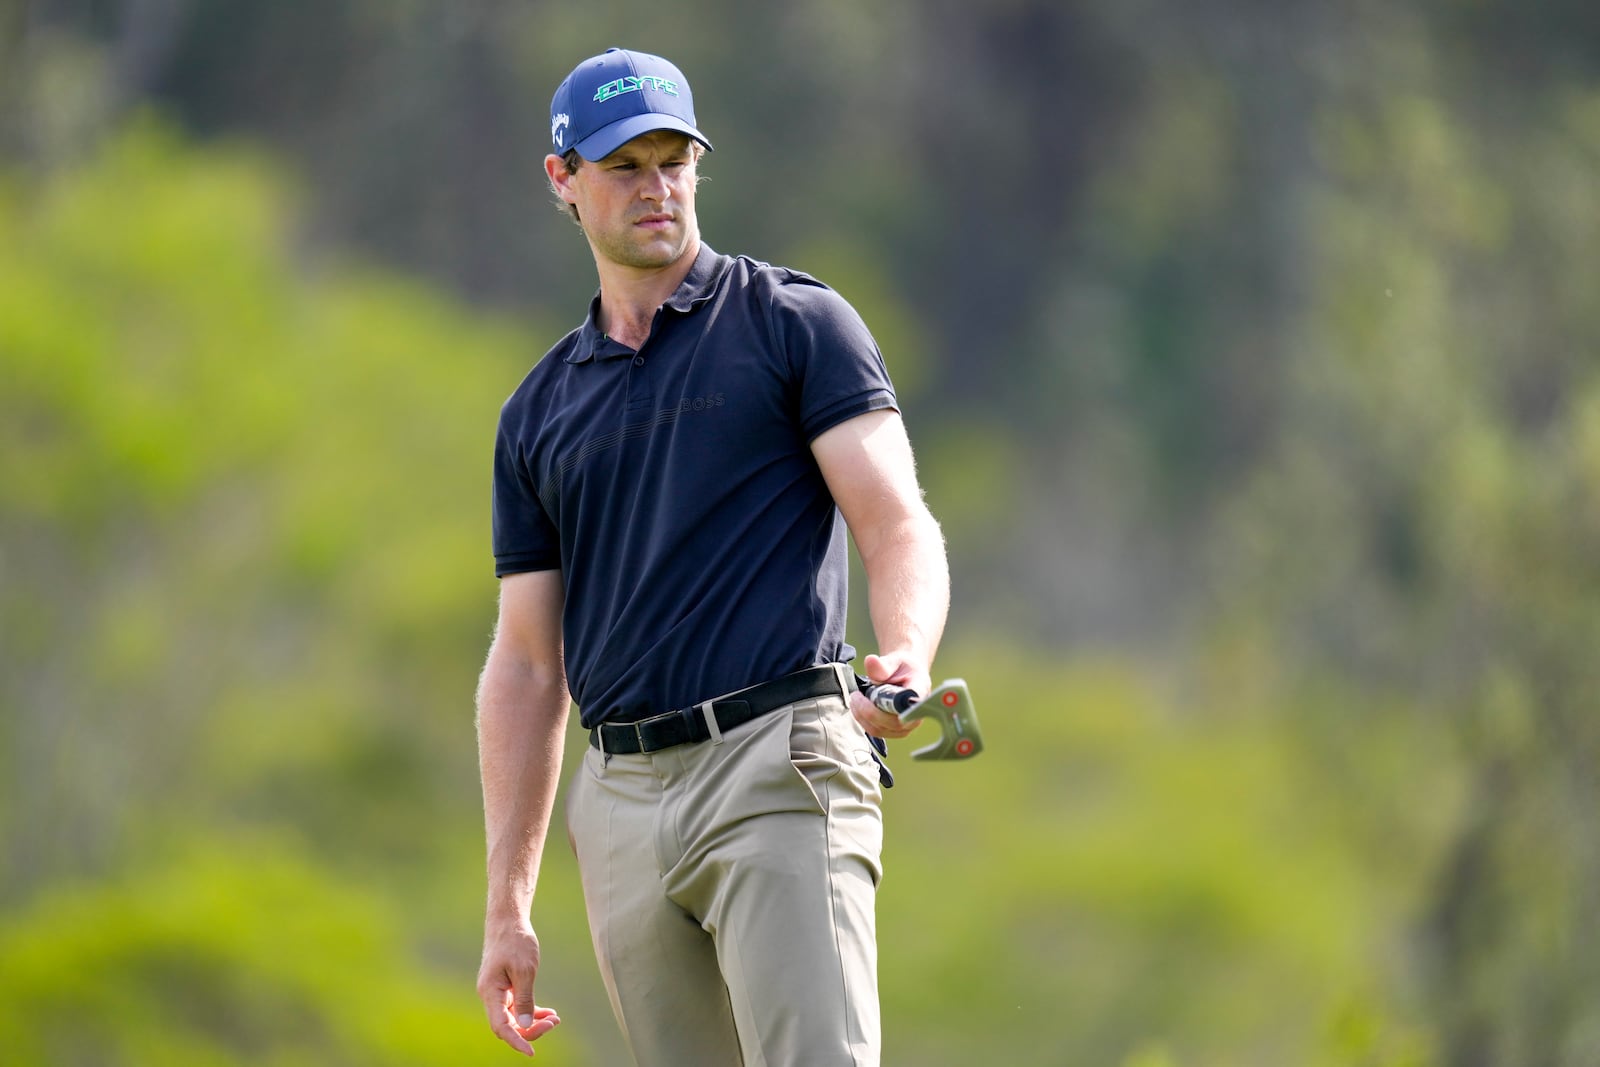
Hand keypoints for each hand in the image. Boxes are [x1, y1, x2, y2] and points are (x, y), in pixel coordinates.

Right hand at [477, 920, 560, 1055]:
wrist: (508, 922)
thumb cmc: (515, 942)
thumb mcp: (525, 970)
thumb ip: (525, 999)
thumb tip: (526, 1025)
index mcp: (491, 992)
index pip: (501, 1026)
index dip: (517, 1041)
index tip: (531, 1052)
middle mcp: (491, 996)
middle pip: (509, 1025)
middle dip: (531, 1029)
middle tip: (554, 1022)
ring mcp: (498, 993)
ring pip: (514, 1018)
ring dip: (534, 1022)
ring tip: (555, 1019)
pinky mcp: (506, 988)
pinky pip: (518, 1007)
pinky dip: (533, 1011)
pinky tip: (549, 1013)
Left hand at [850, 652, 930, 739]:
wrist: (905, 675)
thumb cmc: (903, 668)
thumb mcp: (895, 661)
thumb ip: (883, 664)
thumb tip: (870, 661)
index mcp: (919, 695)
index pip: (909, 707)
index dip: (892, 708)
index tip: (872, 697)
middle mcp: (915, 715)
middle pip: (892, 722)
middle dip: (869, 710)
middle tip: (855, 696)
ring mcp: (905, 727)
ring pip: (881, 729)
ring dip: (862, 715)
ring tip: (855, 699)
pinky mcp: (894, 731)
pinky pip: (876, 731)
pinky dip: (863, 719)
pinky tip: (858, 707)